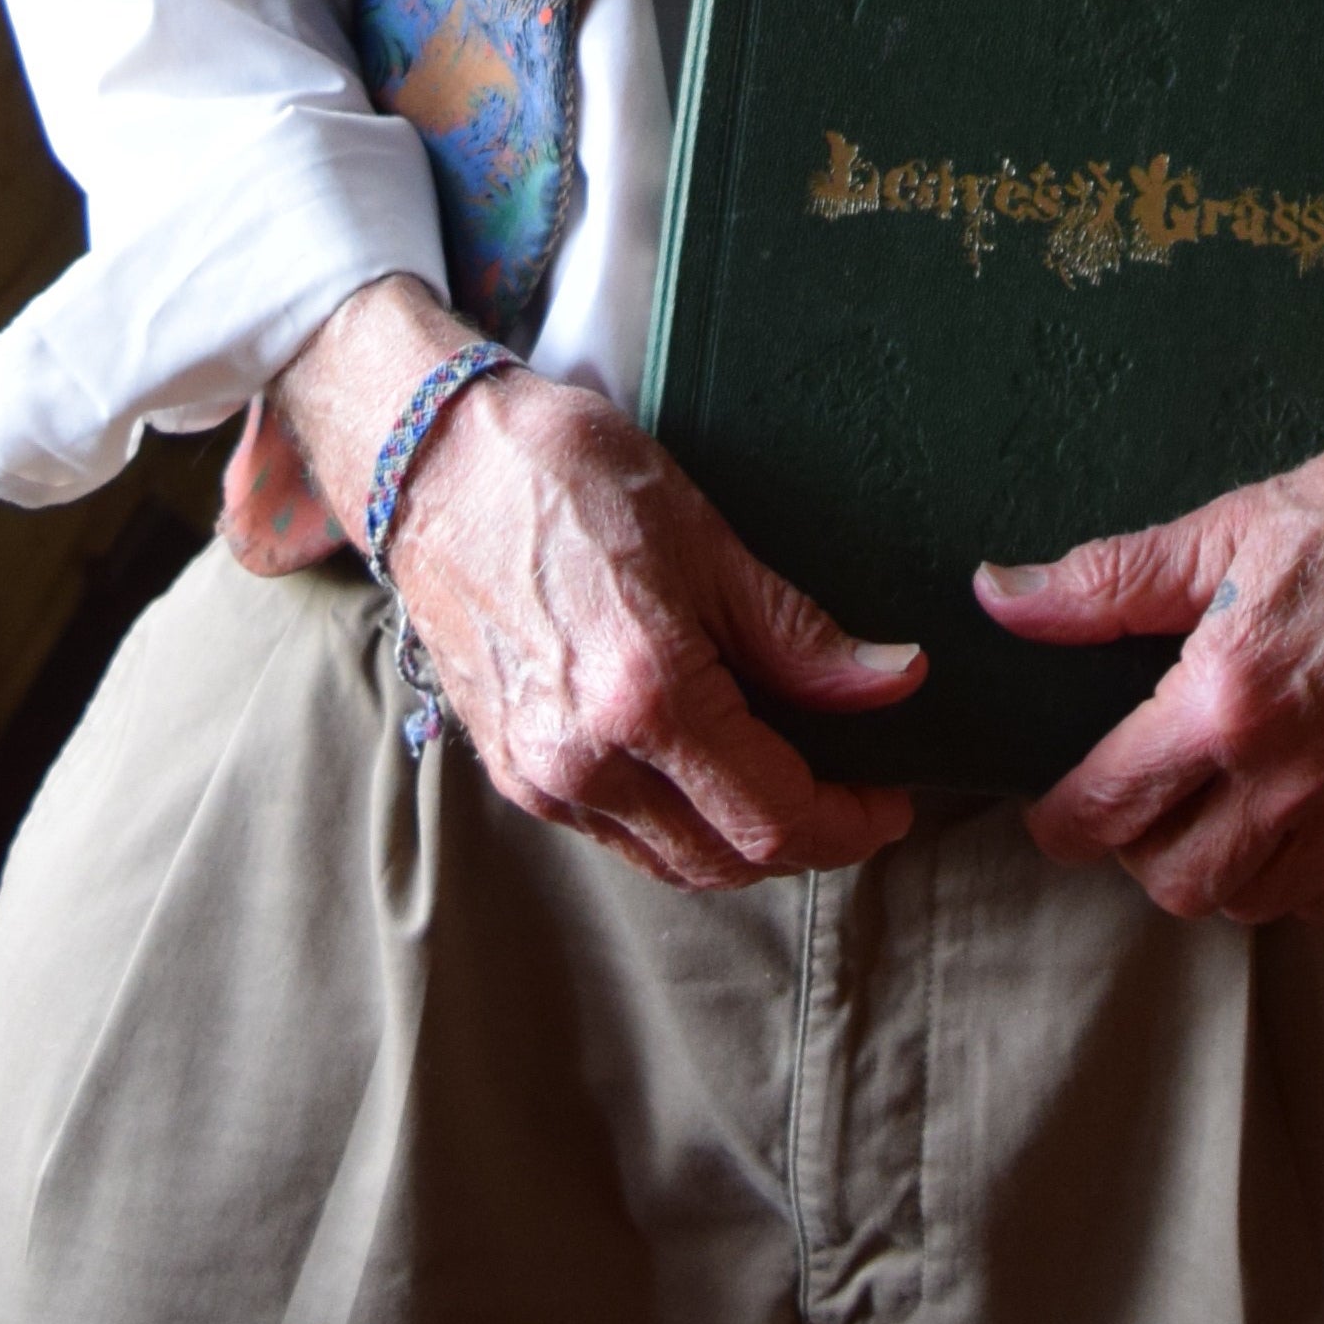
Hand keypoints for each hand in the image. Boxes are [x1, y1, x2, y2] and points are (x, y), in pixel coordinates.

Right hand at [270, 279, 924, 889]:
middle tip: (855, 796)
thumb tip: (892, 681)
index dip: (848, 823)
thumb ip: (796, 633)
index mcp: (642, 694)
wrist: (431, 463)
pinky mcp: (512, 769)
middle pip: (727, 858)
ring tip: (792, 785)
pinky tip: (711, 773)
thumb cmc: (563, 474)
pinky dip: (681, 826)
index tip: (891, 799)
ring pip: (672, 861)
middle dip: (807, 841)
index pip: (773, 815)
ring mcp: (539, 772)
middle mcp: (584, 755)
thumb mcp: (702, 535)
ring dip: (743, 843)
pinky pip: (619, 835)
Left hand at [974, 345, 1323, 925]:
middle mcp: (1293, 773)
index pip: (1109, 803)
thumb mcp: (1227, 528)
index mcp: (1229, 698)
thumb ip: (1106, 583)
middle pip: (1173, 881)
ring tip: (1214, 809)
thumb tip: (998, 599)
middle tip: (1141, 803)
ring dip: (1216, 869)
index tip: (1054, 817)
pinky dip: (1294, 877)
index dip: (1063, 823)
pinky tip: (1289, 816)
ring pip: (1251, 901)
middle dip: (1137, 852)